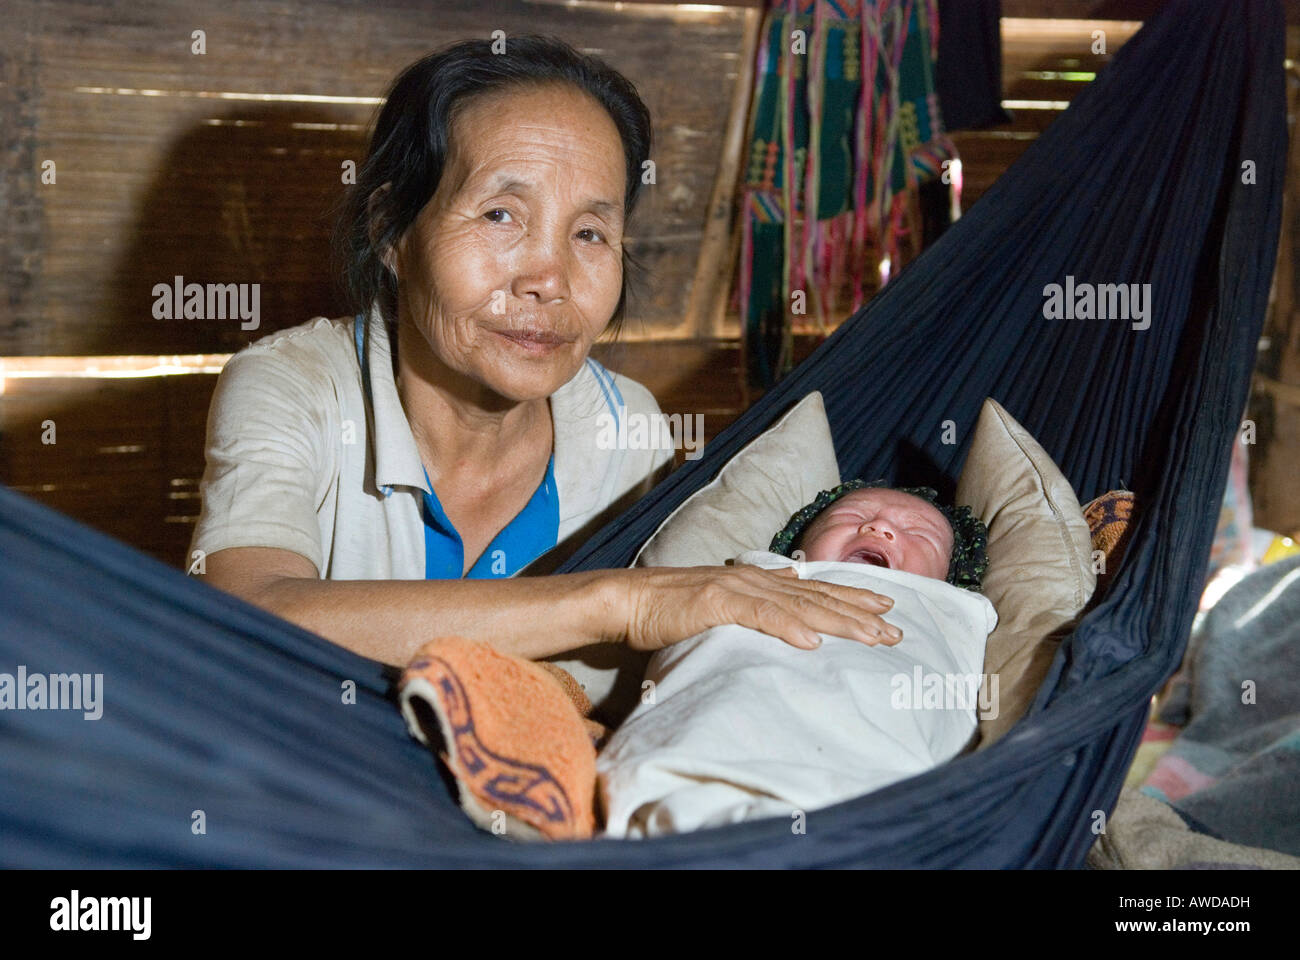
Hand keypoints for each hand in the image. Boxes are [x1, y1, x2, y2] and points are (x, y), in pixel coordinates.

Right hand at [615, 564, 901, 652]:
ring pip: (799, 606)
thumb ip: (751, 606)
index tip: (885, 610)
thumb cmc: (668, 610)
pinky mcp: (716, 603)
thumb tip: (784, 608)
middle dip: (860, 614)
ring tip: (872, 637)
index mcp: (756, 581)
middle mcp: (754, 579)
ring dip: (839, 622)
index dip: (851, 599)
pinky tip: (812, 642)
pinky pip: (760, 616)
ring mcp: (737, 588)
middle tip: (897, 631)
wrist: (627, 601)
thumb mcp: (718, 607)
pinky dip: (788, 627)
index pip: (814, 591)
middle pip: (817, 598)